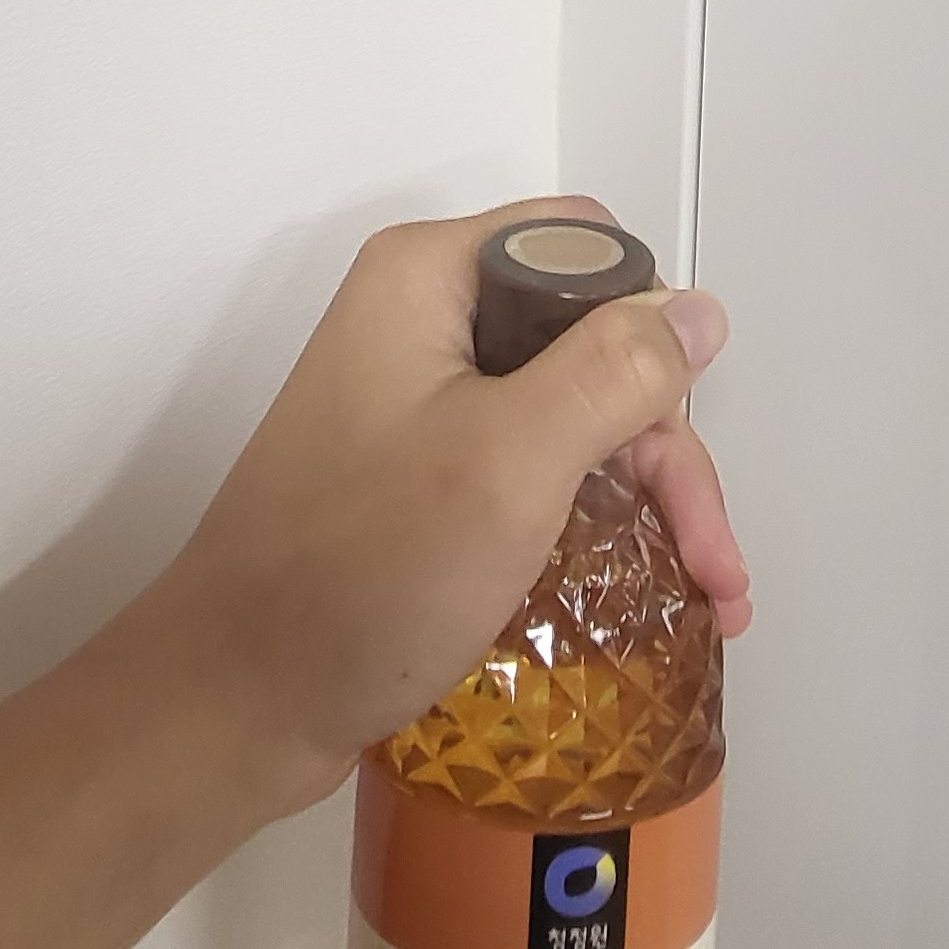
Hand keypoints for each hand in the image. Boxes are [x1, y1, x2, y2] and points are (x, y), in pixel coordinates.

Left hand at [137, 201, 747, 814]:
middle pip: (594, 343)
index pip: (586, 247)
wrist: (238, 701)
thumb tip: (698, 309)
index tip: (672, 436)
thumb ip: (614, 372)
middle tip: (710, 559)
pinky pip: (535, 474)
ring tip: (709, 597)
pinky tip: (650, 594)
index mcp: (427, 279)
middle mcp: (420, 322)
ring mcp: (418, 405)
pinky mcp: (420, 479)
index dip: (649, 329)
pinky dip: (599, 528)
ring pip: (576, 417)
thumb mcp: (511, 460)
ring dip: (652, 501)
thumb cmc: (361, 574)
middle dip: (666, 449)